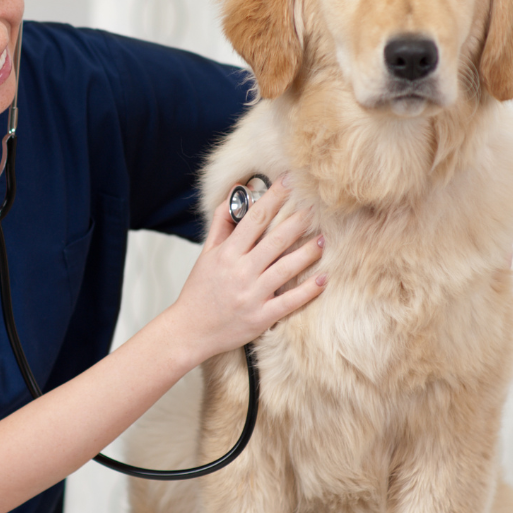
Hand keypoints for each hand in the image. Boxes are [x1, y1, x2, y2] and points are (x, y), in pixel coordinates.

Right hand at [166, 176, 325, 364]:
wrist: (189, 330)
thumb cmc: (198, 292)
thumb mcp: (206, 254)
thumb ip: (222, 224)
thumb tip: (236, 195)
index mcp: (227, 253)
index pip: (255, 218)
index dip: (274, 197)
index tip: (289, 182)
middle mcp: (240, 271)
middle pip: (276, 240)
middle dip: (298, 221)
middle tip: (316, 207)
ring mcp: (252, 295)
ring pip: (286, 268)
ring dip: (308, 253)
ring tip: (323, 240)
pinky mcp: (261, 317)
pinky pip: (289, 302)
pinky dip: (308, 291)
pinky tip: (322, 279)